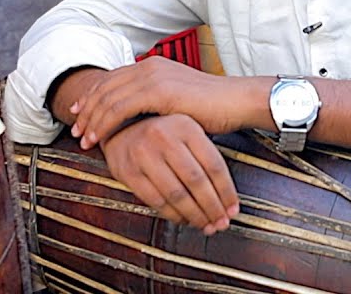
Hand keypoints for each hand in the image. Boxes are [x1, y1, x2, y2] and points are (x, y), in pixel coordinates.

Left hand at [70, 56, 249, 149]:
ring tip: (82, 138)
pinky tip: (99, 138)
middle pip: (104, 86)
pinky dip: (105, 124)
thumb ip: (154, 100)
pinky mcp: (158, 91)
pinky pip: (120, 109)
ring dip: (91, 119)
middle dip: (85, 109)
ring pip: (108, 98)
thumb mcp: (176, 99)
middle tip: (74, 128)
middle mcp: (148, 66)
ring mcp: (152, 76)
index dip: (91, 96)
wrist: (236, 101)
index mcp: (151, 65)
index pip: (111, 79)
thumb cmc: (211, 107)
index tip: (78, 113)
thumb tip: (139, 115)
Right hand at [100, 114, 239, 234]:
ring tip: (205, 225)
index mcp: (184, 125)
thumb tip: (227, 201)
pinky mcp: (127, 171)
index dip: (227, 193)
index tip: (233, 210)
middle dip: (212, 208)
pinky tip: (183, 219)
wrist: (117, 127)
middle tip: (221, 224)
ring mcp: (143, 153)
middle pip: (197, 182)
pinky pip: (156, 200)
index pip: (214, 165)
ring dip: (194, 215)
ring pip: (177, 194)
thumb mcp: (185, 132)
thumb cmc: (160, 134)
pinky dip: (173, 215)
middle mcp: (163, 136)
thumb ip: (204, 157)